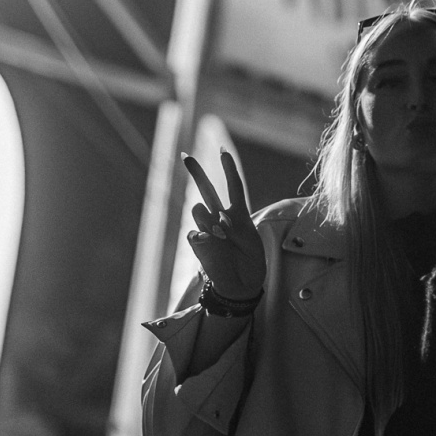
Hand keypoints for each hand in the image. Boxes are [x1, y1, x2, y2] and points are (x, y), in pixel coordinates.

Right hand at [183, 151, 265, 300]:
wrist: (243, 285)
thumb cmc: (250, 262)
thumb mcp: (250, 240)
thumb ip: (233, 225)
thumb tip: (212, 219)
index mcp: (237, 214)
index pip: (233, 186)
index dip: (228, 168)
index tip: (223, 151)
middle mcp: (220, 218)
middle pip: (207, 189)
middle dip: (196, 172)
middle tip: (185, 156)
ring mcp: (208, 230)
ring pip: (198, 210)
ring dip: (207, 217)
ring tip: (221, 233)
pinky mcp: (199, 244)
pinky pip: (193, 234)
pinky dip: (200, 235)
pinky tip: (207, 240)